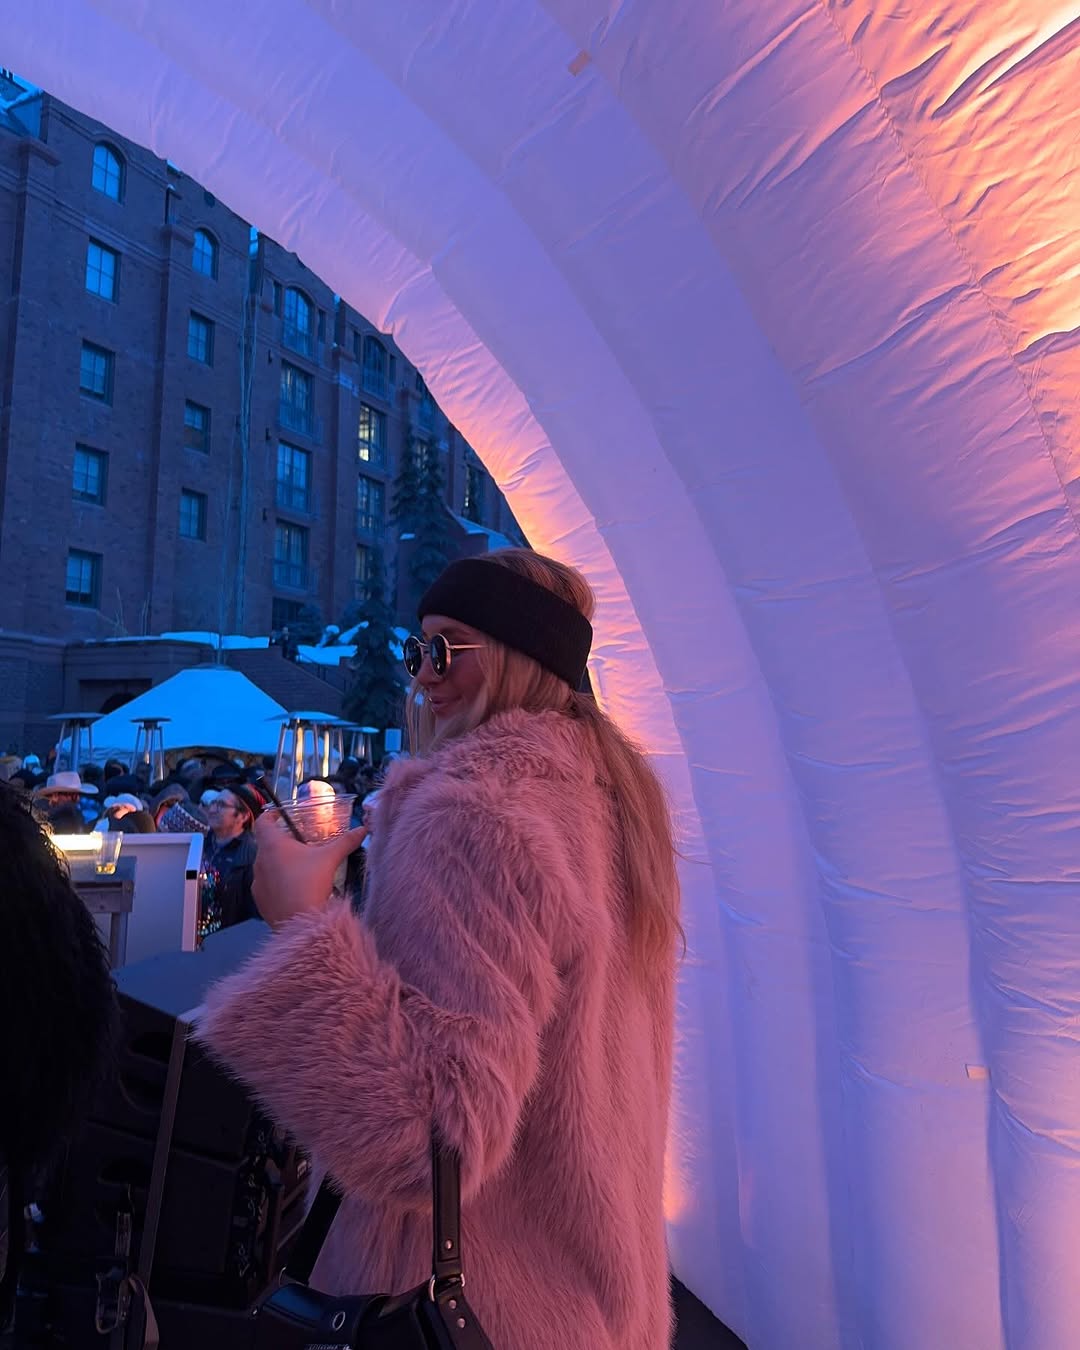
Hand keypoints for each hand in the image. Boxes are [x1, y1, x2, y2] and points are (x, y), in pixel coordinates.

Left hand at [251, 814, 367, 929]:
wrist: (300, 922)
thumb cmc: (310, 882)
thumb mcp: (330, 858)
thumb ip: (346, 841)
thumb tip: (364, 829)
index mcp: (272, 845)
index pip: (262, 822)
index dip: (271, 815)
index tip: (281, 815)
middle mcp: (259, 861)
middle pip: (266, 845)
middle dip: (282, 842)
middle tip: (301, 843)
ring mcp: (257, 883)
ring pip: (266, 866)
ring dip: (279, 864)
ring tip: (300, 869)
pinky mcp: (259, 901)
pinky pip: (267, 885)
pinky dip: (278, 883)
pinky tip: (295, 889)